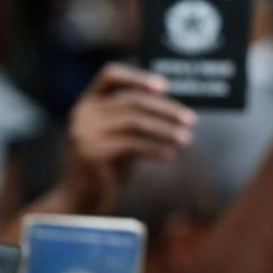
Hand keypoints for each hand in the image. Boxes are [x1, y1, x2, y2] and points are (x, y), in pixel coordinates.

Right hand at [61, 63, 195, 212]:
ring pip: (135, 121)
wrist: (82, 198)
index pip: (110, 74)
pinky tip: (170, 155)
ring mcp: (84, 132)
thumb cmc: (107, 164)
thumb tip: (173, 105)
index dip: (138, 76)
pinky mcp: (91, 153)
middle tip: (191, 120)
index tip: (166, 86)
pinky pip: (132, 145)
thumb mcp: (119, 135)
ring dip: (166, 130)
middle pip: (132, 100)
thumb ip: (135, 117)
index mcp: (88, 101)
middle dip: (166, 109)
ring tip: (186, 139)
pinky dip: (155, 148)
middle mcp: (83, 113)